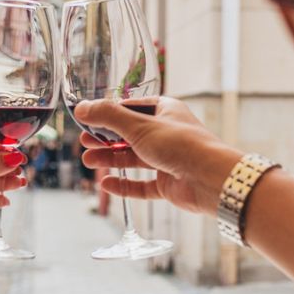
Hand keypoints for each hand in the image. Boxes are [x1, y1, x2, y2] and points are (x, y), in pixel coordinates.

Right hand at [74, 97, 242, 214]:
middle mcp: (167, 133)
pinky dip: (124, 185)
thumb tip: (82, 108)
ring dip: (111, 158)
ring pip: (134, 158)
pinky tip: (107, 184)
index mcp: (165, 111)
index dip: (108, 114)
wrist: (210, 179)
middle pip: (129, 134)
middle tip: (84, 142)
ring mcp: (168, 159)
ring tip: (88, 161)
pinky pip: (142, 184)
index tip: (86, 119)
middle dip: (105, 138)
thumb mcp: (139, 126)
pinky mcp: (169, 183)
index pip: (130, 108)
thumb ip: (108, 116)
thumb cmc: (181, 145)